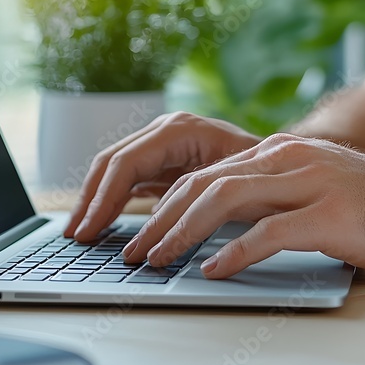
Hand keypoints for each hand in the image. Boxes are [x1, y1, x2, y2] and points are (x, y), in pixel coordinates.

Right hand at [66, 112, 261, 240]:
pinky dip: (112, 201)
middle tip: (75, 235)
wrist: (289, 159)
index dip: (104, 198)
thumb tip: (161, 224)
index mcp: (180, 130)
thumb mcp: (238, 183)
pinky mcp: (163, 160)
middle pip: (112, 163)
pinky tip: (101, 224)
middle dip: (90, 200)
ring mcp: (162, 143)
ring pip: (114, 170)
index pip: (127, 163)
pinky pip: (127, 178)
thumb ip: (200, 197)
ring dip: (95, 201)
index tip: (90, 229)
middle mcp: (166, 130)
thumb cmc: (270, 170)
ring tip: (80, 233)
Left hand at [122, 133, 364, 278]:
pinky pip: (268, 232)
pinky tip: (212, 270)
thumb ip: (277, 198)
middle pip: (205, 182)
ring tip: (159, 259)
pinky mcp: (329, 214)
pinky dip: (233, 252)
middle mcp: (289, 159)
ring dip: (183, 232)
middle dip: (161, 218)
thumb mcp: (319, 191)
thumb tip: (230, 226)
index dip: (167, 203)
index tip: (142, 231)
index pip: (208, 173)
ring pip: (225, 199)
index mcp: (283, 153)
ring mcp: (309, 182)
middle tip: (135, 250)